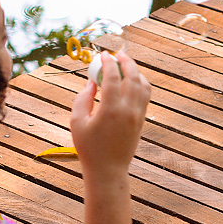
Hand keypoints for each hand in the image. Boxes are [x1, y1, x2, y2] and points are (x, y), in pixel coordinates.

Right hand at [70, 50, 150, 177]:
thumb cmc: (89, 148)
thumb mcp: (77, 122)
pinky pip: (145, 95)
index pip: (113, 76)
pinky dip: (141, 83)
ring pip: (143, 84)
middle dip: (126, 61)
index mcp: (110, 108)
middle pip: (132, 76)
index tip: (103, 55)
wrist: (108, 170)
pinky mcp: (141, 120)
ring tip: (126, 64)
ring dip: (136, 71)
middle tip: (117, 53)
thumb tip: (91, 82)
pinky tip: (133, 80)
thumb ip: (83, 98)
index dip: (108, 62)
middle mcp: (128, 109)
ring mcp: (137, 115)